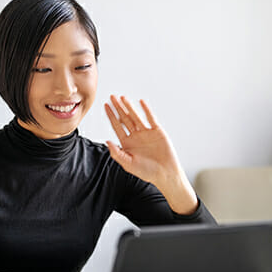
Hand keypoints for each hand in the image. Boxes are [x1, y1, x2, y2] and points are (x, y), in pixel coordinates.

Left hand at [105, 95, 197, 213]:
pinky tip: (141, 102)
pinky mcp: (157, 131)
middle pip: (125, 119)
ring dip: (129, 107)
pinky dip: (146, 110)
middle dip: (118, 108)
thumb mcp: (128, 164)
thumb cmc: (146, 172)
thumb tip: (107, 141)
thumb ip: (117, 153)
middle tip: (112, 97)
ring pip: (136, 117)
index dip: (111, 116)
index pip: (117, 126)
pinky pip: (151, 118)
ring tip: (122, 97)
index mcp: (127, 143)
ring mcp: (146, 133)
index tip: (106, 106)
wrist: (165, 174)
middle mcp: (135, 136)